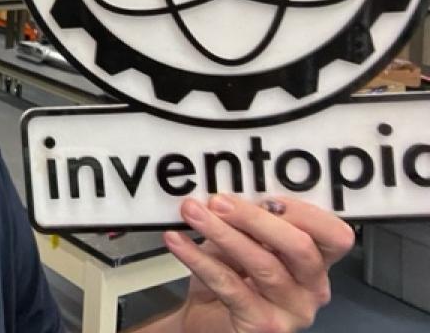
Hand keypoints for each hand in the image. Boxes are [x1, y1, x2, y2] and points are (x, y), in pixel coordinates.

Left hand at [162, 195, 354, 332]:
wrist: (205, 322)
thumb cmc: (229, 279)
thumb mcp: (241, 243)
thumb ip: (245, 223)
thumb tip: (227, 196)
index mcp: (315, 262)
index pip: (333, 234)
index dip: (301, 211)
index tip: (261, 193)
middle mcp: (312, 288)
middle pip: (300, 247)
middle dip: (255, 219)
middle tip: (218, 202)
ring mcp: (291, 310)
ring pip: (262, 264)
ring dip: (222, 233)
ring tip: (193, 214)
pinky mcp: (263, 326)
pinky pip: (229, 285)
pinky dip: (199, 258)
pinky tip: (179, 242)